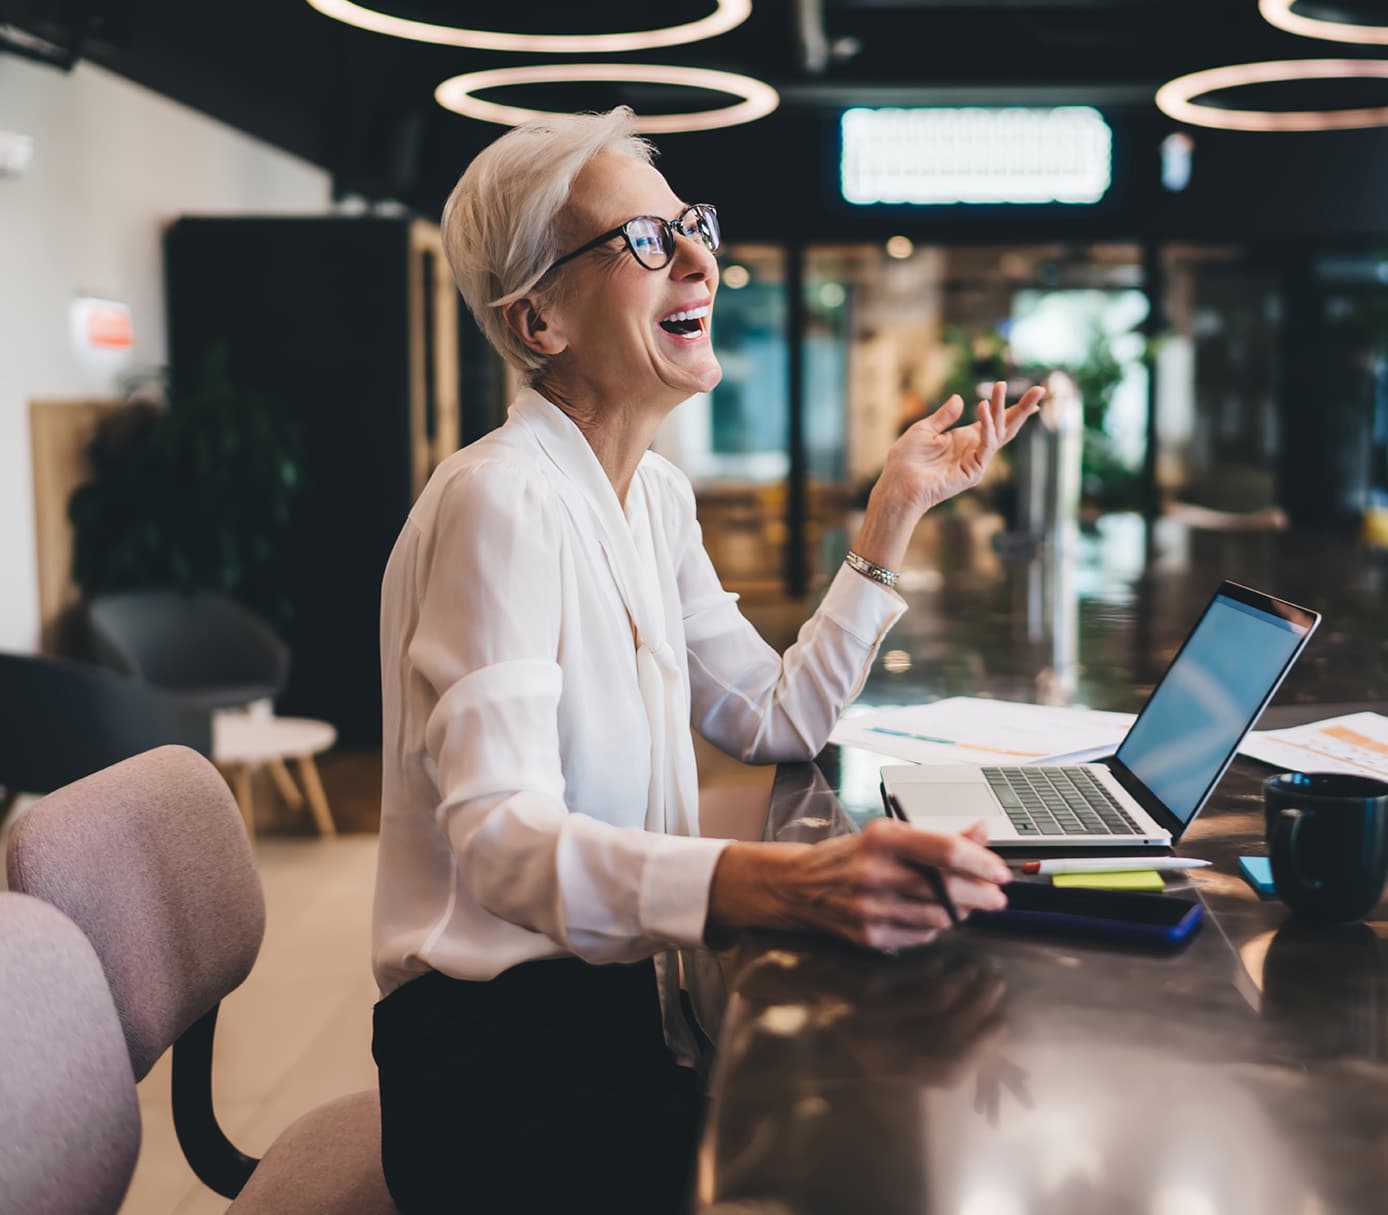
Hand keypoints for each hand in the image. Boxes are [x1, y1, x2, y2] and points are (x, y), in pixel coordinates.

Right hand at [708, 819, 1010, 951]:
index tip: (1000, 872)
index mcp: (882, 838)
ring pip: (938, 916)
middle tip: (997, 896)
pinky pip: (920, 935)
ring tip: (966, 904)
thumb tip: (981, 832)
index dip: (981, 863)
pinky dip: (933, 926)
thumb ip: (937, 837)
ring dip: (960, 912)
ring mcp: (870, 908)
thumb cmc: (849, 856)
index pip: (945, 851)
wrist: (798, 885)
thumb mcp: (889, 834)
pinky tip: (931, 915)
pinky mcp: (869, 935)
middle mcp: (874, 873)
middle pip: (947, 888)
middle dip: (982, 894)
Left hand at [879, 381, 1044, 517]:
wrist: (898, 484)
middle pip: (1006, 427)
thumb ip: (943, 416)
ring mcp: (976, 461)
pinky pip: (986, 446)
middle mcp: (974, 449)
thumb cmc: (907, 460)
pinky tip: (983, 407)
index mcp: (965, 439)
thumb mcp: (924, 430)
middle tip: (1039, 390)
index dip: (1013, 408)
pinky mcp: (973, 472)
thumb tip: (959, 398)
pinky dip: (988, 426)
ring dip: (1001, 409)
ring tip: (999, 386)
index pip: (995, 421)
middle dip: (1023, 409)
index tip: (1033, 394)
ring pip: (999, 433)